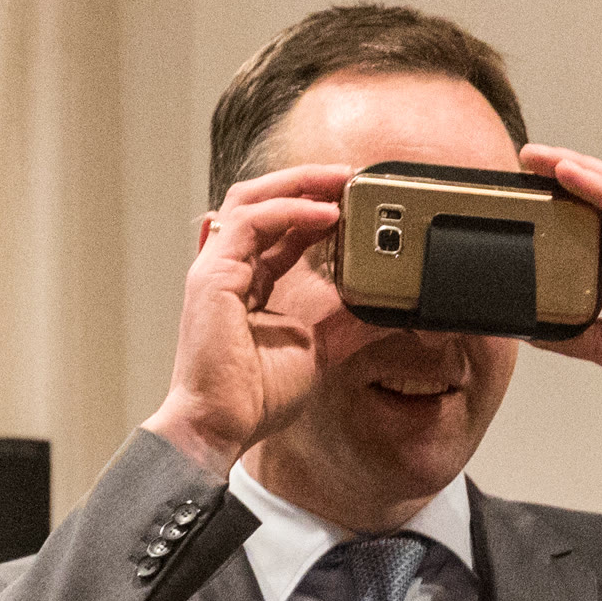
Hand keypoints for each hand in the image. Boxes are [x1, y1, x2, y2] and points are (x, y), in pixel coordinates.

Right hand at [141, 164, 352, 475]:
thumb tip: (389, 310)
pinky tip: (325, 213)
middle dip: (305, 183)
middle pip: (260, 202)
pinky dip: (289, 211)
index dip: (315, 209)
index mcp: (248, 283)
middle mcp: (228, 269)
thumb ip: (347, 323)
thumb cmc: (255, 396)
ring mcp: (215, 268)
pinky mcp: (212, 275)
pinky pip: (250, 223)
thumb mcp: (318, 349)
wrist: (222, 424)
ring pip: (250, 200)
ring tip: (341, 181)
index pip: (279, 230)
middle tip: (349, 176)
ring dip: (299, 185)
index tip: (355, 201)